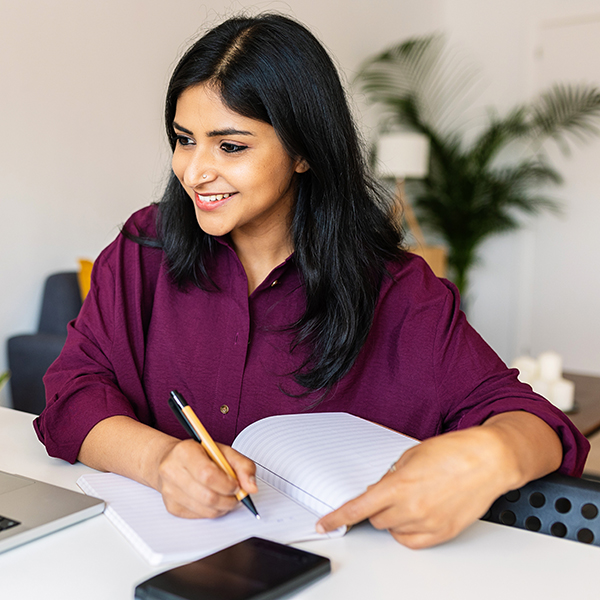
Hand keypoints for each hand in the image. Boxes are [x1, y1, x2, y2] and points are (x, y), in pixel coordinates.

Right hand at [156, 439, 257, 518]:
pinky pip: (200, 516)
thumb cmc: (200, 454)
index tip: (236, 485)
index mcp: (185, 451)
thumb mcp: (223, 451)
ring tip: (227, 496)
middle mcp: (172, 471)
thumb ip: (243, 465)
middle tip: (236, 494)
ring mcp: (169, 491)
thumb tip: (251, 487)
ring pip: (205, 510)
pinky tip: (214, 499)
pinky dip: (213, 511)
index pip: (207, 474)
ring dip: (224, 507)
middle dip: (229, 499)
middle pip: (207, 496)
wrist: (173, 460)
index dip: (227, 484)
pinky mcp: (172, 507)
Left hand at [316, 425, 518, 548]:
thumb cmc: (453, 451)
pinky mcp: (443, 533)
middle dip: (377, 508)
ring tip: (412, 499)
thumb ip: (392, 476)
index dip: (338, 518)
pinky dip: (408, 531)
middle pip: (376, 520)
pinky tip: (417, 515)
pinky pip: (413, 542)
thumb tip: (379, 491)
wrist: (488, 459)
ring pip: (393, 531)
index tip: (324, 524)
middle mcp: (412, 508)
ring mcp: (428, 523)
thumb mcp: (412, 455)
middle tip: (391, 493)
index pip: (359, 508)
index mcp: (399, 485)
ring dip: (394, 518)